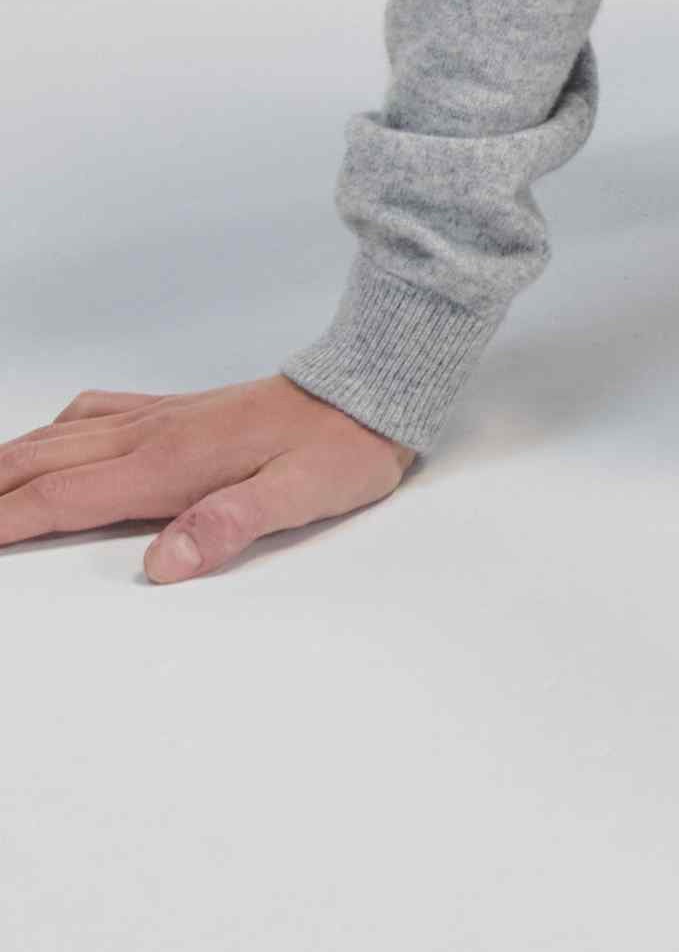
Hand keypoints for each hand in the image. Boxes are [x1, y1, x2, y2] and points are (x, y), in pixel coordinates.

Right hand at [0, 375, 412, 581]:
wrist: (369, 389)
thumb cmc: (339, 447)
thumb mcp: (298, 495)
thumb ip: (228, 525)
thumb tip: (166, 563)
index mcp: (168, 464)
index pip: (61, 498)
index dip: (3, 522)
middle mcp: (150, 436)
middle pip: (41, 464)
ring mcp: (159, 419)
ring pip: (57, 438)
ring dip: (8, 462)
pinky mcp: (175, 412)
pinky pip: (91, 417)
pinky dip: (49, 434)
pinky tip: (47, 441)